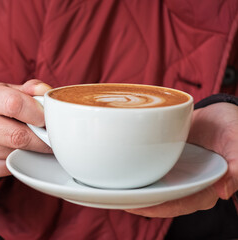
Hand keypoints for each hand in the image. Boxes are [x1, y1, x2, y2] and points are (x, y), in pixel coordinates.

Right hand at [0, 79, 51, 178]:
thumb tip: (45, 93)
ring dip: (31, 151)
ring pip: (15, 153)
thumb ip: (29, 90)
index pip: (14, 104)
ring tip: (32, 141)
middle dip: (40, 139)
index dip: (37, 113)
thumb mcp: (9, 90)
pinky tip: (18, 152)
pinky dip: (19, 161)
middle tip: (51, 137)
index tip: (48, 119)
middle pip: (17, 136)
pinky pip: (8, 167)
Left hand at [125, 102, 237, 217]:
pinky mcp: (166, 161)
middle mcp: (189, 184)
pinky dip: (137, 171)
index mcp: (207, 187)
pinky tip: (121, 168)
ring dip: (135, 188)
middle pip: (162, 199)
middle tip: (115, 197)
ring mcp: (176, 174)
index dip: (157, 207)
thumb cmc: (230, 126)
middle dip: (139, 200)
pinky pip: (151, 170)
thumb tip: (224, 190)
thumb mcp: (236, 142)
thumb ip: (237, 165)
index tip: (134, 206)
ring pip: (154, 187)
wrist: (218, 111)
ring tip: (112, 187)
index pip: (180, 204)